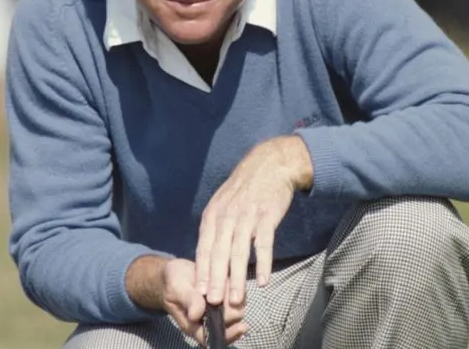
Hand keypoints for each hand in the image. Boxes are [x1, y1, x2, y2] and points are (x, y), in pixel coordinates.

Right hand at [161, 259, 247, 345]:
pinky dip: (239, 291)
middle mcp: (208, 320)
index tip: (241, 327)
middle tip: (229, 295)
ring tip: (229, 286)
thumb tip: (196, 315)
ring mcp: (218, 310)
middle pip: (228, 324)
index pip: (212, 337)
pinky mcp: (225, 298)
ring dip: (237, 301)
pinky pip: (238, 298)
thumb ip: (187, 300)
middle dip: (233, 312)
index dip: (228, 335)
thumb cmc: (173, 282)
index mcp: (193, 325)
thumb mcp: (177, 288)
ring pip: (237, 311)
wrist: (176, 272)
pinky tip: (234, 282)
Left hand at [195, 136, 312, 306]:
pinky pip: (264, 243)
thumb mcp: (222, 205)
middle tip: (213, 303)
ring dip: (238, 278)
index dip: (201, 272)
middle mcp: (226, 217)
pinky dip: (263, 263)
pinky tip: (263, 281)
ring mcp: (246, 216)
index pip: (204, 249)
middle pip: (219, 254)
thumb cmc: (245, 190)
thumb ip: (215, 230)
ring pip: (239, 252)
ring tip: (236, 300)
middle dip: (215, 280)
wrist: (269, 165)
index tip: (199, 294)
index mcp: (213, 216)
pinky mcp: (267, 216)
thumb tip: (208, 259)